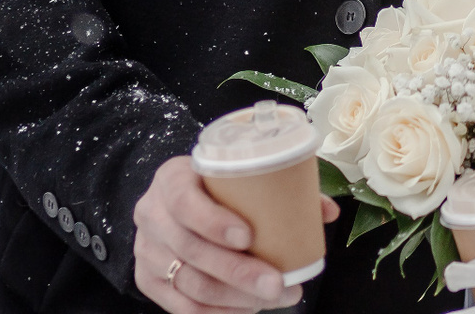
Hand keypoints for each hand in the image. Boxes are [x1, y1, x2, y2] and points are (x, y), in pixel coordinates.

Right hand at [131, 155, 339, 312]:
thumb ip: (279, 188)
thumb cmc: (212, 186)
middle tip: (278, 284)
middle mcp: (152, 215)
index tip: (249, 236)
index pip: (185, 201)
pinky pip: (182, 306)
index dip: (213, 222)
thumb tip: (327, 211)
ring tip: (273, 298)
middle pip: (192, 251)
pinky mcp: (148, 280)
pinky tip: (247, 309)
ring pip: (189, 283)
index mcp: (171, 180)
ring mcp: (146, 251)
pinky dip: (217, 312)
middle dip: (238, 272)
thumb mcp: (233, 174)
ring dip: (235, 298)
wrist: (169, 201)